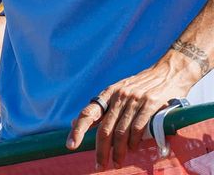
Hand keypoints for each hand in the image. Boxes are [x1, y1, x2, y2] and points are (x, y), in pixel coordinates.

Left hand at [66, 62, 193, 169]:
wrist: (167, 72)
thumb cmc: (139, 86)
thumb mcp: (117, 93)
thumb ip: (101, 109)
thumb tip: (75, 123)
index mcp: (108, 93)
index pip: (88, 113)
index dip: (78, 130)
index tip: (71, 145)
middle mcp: (118, 96)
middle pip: (105, 128)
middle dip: (101, 149)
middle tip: (100, 165)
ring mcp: (134, 99)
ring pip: (121, 131)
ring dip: (118, 150)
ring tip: (117, 162)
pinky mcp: (151, 103)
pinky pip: (139, 126)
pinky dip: (134, 140)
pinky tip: (133, 149)